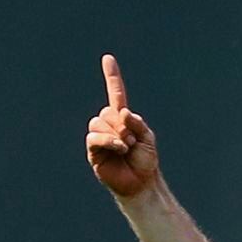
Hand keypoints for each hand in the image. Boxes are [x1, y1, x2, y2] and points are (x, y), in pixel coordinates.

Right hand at [85, 53, 158, 200]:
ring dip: (116, 134)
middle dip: (122, 125)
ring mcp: (100, 137)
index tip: (108, 58)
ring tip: (126, 148)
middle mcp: (109, 125)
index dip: (112, 76)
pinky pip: (94, 137)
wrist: (141, 183)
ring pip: (99, 123)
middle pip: (107, 111)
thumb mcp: (147, 137)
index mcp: (123, 118)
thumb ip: (136, 122)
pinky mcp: (94, 152)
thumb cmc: (145, 161)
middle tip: (132, 141)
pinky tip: (119, 148)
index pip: (116, 93)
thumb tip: (121, 112)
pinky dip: (108, 140)